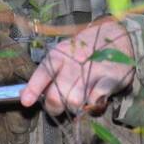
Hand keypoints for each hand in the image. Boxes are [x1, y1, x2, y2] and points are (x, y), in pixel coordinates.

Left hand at [21, 20, 135, 115]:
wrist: (117, 36)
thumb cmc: (85, 49)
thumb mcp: (64, 53)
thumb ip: (49, 73)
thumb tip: (28, 94)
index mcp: (59, 55)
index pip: (43, 73)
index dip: (32, 89)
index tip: (26, 102)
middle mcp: (73, 63)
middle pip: (57, 96)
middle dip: (54, 107)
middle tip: (58, 107)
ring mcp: (92, 72)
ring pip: (74, 102)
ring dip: (74, 107)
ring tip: (78, 101)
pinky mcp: (109, 80)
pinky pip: (95, 102)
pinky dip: (92, 106)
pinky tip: (94, 99)